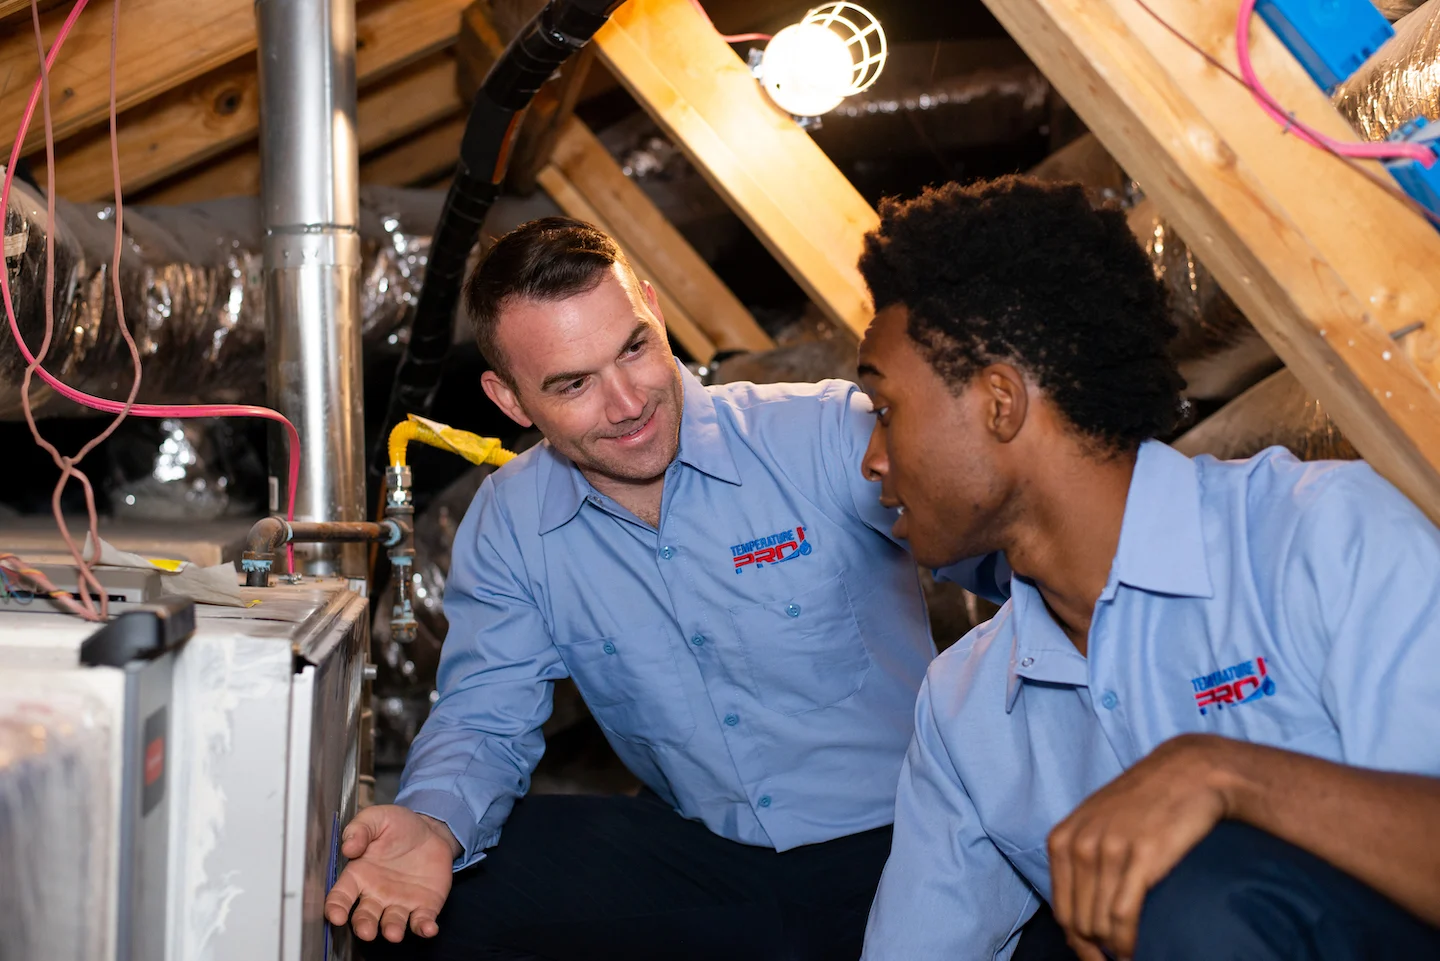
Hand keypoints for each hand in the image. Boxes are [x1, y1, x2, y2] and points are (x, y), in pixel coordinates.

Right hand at [324, 804, 459, 942]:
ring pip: (391, 923)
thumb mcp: (376, 818)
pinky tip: (428, 929)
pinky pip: (422, 921)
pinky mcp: (424, 906)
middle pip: (364, 916)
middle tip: (366, 931)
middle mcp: (376, 894)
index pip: (341, 896)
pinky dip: (424, 928)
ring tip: (393, 933)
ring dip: (392, 930)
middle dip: (363, 926)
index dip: (336, 907)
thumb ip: (360, 829)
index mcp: (359, 875)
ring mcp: (400, 902)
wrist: (431, 830)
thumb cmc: (398, 826)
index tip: (336, 916)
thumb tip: (348, 847)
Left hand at [1046, 734, 1236, 960]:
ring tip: (1130, 957)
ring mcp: (1108, 850)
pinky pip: (1123, 916)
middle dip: (1093, 951)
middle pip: (1077, 921)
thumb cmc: (1146, 802)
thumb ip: (1082, 858)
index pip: (1060, 908)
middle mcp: (1079, 845)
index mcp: (1062, 839)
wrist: (1189, 773)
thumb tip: (1079, 911)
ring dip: (1114, 950)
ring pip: (1099, 924)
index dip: (1076, 941)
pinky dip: (1128, 942)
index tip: (1093, 957)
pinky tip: (1137, 950)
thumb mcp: (1098, 822)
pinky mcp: (1140, 857)